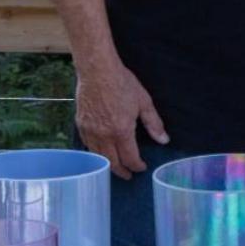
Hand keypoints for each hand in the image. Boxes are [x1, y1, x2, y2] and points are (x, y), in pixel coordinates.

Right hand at [74, 60, 167, 178]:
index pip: (130, 159)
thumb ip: (153, 123)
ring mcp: (90, 131)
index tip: (142, 167)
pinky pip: (87, 145)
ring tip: (115, 167)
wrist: (97, 69)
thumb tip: (164, 140)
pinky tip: (100, 152)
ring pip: (98, 157)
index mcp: (121, 131)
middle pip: (112, 163)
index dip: (137, 166)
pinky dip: (95, 153)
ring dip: (107, 165)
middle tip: (128, 175)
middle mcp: (104, 135)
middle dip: (122, 172)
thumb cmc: (121, 82)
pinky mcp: (81, 124)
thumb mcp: (143, 101)